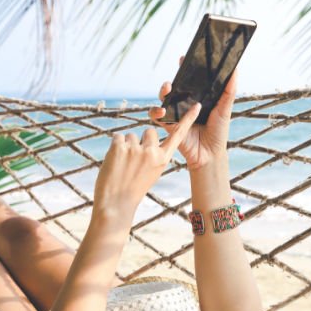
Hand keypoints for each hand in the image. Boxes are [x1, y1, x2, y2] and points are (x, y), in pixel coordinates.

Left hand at [93, 102, 201, 220]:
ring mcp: (136, 149)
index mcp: (163, 160)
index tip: (197, 105)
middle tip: (133, 160)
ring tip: (122, 165)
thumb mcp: (151, 173)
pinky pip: (117, 137)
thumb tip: (145, 140)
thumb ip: (153, 156)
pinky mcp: (119, 146)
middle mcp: (152, 152)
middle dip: (141, 140)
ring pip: (131, 135)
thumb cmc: (132, 189)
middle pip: (149, 131)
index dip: (187, 119)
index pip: (178, 135)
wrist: (115, 204)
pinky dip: (114, 148)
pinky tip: (114, 162)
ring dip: (125, 146)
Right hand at [148, 60, 236, 171]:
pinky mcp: (169, 125)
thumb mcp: (225, 109)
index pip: (189, 79)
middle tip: (173, 78)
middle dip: (170, 80)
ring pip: (162, 99)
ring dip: (162, 92)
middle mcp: (184, 104)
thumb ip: (228, 91)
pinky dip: (156, 112)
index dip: (184, 68)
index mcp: (197, 97)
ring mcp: (176, 114)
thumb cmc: (218, 132)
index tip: (183, 58)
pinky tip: (162, 110)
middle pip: (173, 87)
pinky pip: (157, 117)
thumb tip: (235, 69)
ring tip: (167, 90)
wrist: (210, 154)